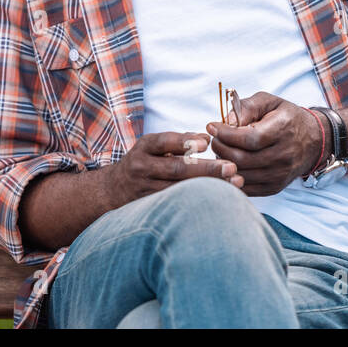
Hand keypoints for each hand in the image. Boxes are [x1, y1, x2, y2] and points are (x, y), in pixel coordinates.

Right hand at [104, 130, 242, 208]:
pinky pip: (179, 205)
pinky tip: (221, 199)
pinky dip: (201, 201)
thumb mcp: (153, 145)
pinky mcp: (152, 208)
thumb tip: (207, 138)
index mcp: (144, 147)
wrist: (113, 190)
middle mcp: (143, 168)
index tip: (207, 143)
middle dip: (207, 169)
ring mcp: (146, 190)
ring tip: (234, 183)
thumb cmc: (143, 161)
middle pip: (177, 169)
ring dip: (209, 187)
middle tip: (232, 167)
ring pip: (180, 190)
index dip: (185, 142)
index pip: (164, 142)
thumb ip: (179, 141)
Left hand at [205, 92, 323, 195]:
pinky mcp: (275, 187)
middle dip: (220, 148)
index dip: (226, 134)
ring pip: (242, 175)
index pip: (249, 138)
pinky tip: (228, 164)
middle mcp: (284, 154)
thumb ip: (247, 107)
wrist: (313, 141)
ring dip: (223, 163)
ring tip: (221, 150)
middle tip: (214, 139)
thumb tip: (226, 121)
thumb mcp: (270, 102)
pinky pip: (246, 188)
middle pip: (242, 158)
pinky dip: (231, 178)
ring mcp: (280, 174)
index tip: (212, 126)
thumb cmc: (286, 118)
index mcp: (283, 130)